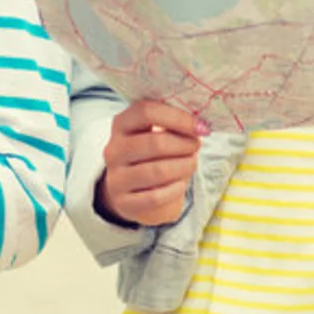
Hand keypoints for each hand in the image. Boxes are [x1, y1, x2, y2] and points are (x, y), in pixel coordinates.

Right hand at [97, 100, 207, 226]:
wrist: (133, 193)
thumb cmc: (152, 156)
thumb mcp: (156, 134)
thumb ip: (172, 125)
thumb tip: (199, 125)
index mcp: (122, 124)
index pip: (146, 111)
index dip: (177, 117)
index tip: (199, 126)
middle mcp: (114, 149)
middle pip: (154, 142)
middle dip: (184, 144)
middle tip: (196, 146)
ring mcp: (116, 178)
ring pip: (156, 171)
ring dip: (183, 167)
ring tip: (191, 164)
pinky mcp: (124, 202)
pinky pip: (155, 197)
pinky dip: (174, 190)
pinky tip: (180, 185)